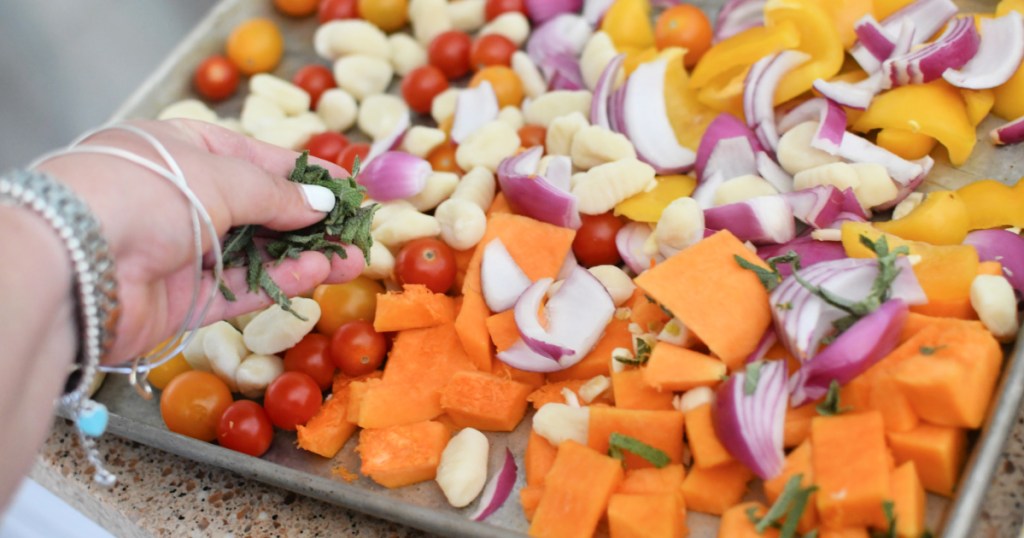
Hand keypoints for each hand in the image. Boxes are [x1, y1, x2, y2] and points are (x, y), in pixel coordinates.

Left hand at [37, 119, 364, 364]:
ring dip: (304, 255)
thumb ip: (277, 194)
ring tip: (353, 260)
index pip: (253, 156)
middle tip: (356, 231)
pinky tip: (317, 275)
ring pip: (255, 253)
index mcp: (178, 148)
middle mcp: (178, 198)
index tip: (346, 187)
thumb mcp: (223, 176)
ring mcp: (178, 251)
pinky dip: (278, 282)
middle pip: (258, 210)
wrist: (76, 262)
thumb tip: (322, 203)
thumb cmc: (147, 190)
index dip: (302, 172)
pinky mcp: (179, 300)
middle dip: (310, 221)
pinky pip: (239, 289)